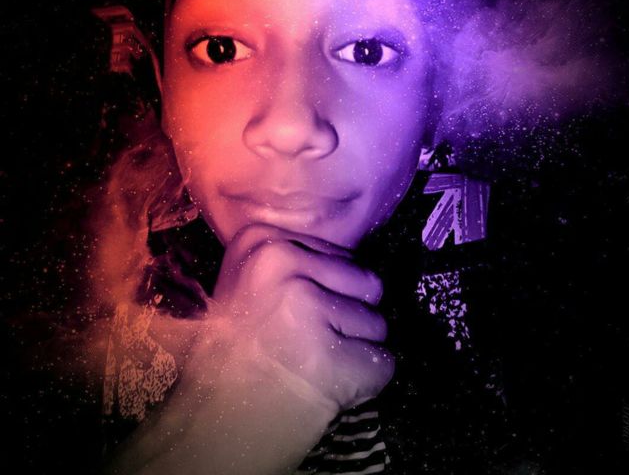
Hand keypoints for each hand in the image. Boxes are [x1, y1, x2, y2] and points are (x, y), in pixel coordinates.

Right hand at [211, 222, 394, 415]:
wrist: (205, 428)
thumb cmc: (233, 358)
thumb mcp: (249, 285)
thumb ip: (297, 264)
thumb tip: (357, 267)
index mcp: (261, 241)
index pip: (341, 256)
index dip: (329, 293)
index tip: (295, 317)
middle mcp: (282, 263)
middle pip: (366, 283)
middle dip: (347, 318)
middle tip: (306, 344)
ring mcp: (306, 308)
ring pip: (377, 323)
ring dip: (353, 350)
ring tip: (309, 366)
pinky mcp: (329, 357)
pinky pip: (382, 363)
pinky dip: (364, 383)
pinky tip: (324, 388)